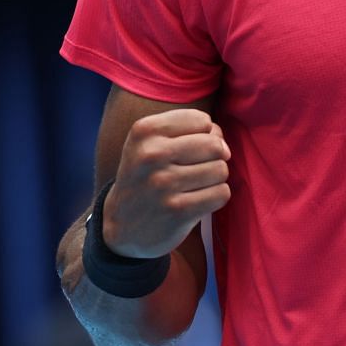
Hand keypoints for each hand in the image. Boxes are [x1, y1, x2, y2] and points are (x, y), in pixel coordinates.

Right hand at [105, 110, 231, 259]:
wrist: (122, 225)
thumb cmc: (146, 176)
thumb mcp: (150, 142)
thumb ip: (190, 130)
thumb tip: (223, 145)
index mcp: (145, 131)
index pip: (203, 121)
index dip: (204, 135)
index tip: (188, 149)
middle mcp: (152, 155)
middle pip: (214, 145)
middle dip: (214, 157)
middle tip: (196, 169)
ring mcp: (164, 184)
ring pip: (220, 170)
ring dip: (214, 179)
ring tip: (194, 185)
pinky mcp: (178, 211)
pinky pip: (221, 194)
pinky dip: (215, 197)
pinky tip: (197, 200)